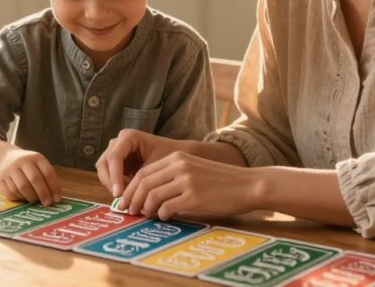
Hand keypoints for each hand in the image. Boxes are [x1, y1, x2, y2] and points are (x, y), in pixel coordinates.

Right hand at [0, 148, 61, 204]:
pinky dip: (19, 198)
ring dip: (31, 197)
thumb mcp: (38, 165)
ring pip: (22, 187)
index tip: (57, 199)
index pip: (48, 172)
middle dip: (43, 194)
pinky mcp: (0, 179)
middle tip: (47, 203)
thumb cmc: (27, 165)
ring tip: (35, 200)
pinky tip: (23, 198)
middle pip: (35, 179)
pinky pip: (11, 193)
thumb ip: (47, 178)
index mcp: (35, 157)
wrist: (3, 158)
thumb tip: (55, 197)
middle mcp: (22, 161)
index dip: (54, 187)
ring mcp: (9, 169)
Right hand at [95, 129, 183, 197]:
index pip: (114, 157)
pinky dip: (116, 185)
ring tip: (128, 196)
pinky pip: (110, 175)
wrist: (176, 155)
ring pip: (104, 171)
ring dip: (112, 185)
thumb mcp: (155, 167)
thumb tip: (129, 197)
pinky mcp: (117, 162)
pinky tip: (129, 194)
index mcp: (128, 136)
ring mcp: (115, 151)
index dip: (114, 176)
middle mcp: (118, 141)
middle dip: (110, 182)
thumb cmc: (169, 157)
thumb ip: (141, 180)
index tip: (118, 194)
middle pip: (104, 163)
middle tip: (121, 199)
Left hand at [120, 151, 258, 219]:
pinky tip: (165, 217)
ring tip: (147, 216)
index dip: (131, 189)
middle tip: (130, 212)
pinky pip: (167, 208)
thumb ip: (174, 178)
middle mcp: (179, 166)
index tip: (126, 201)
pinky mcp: (194, 197)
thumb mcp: (195, 171)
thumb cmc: (222, 182)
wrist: (248, 185)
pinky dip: (161, 214)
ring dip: (146, 209)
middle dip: (132, 199)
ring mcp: (186, 181)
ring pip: (152, 196)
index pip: (144, 172)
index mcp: (177, 158)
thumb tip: (149, 196)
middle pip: (143, 183)